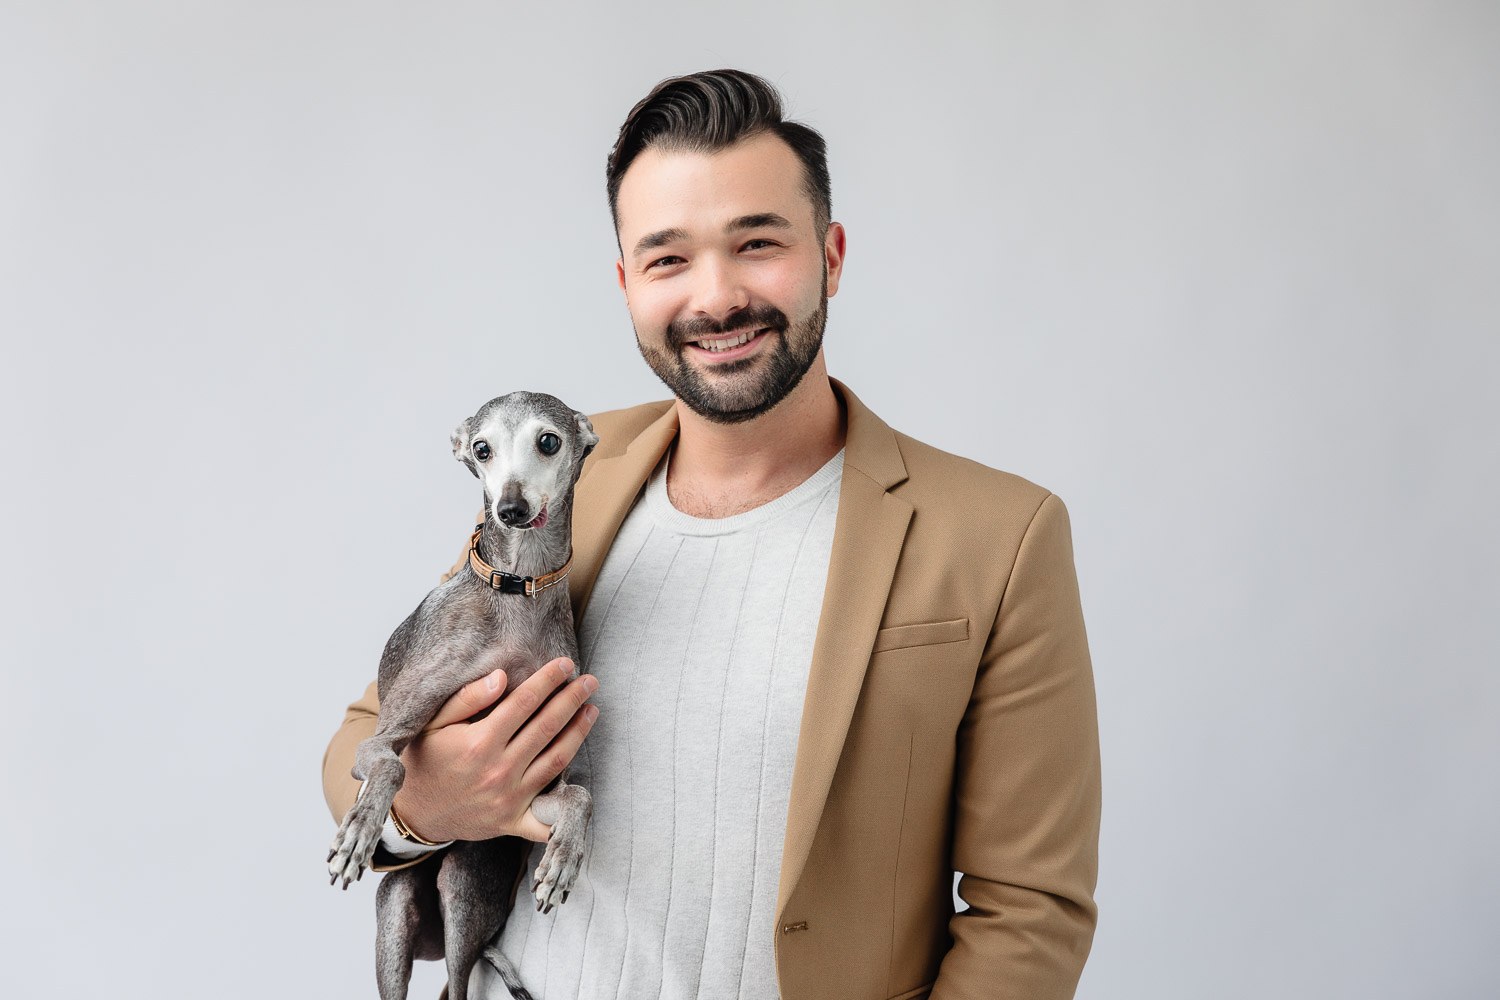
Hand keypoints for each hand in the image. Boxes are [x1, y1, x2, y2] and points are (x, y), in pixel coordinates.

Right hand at [391, 657, 598, 843]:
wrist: (414, 813)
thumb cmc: (425, 760)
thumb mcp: (433, 723)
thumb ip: (467, 698)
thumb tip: (502, 676)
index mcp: (479, 742)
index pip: (524, 702)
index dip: (548, 680)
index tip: (566, 663)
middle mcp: (498, 770)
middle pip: (547, 727)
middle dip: (572, 699)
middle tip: (590, 681)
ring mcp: (509, 798)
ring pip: (556, 760)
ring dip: (578, 732)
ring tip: (591, 710)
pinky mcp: (514, 822)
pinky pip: (549, 815)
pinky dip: (568, 802)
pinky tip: (585, 778)